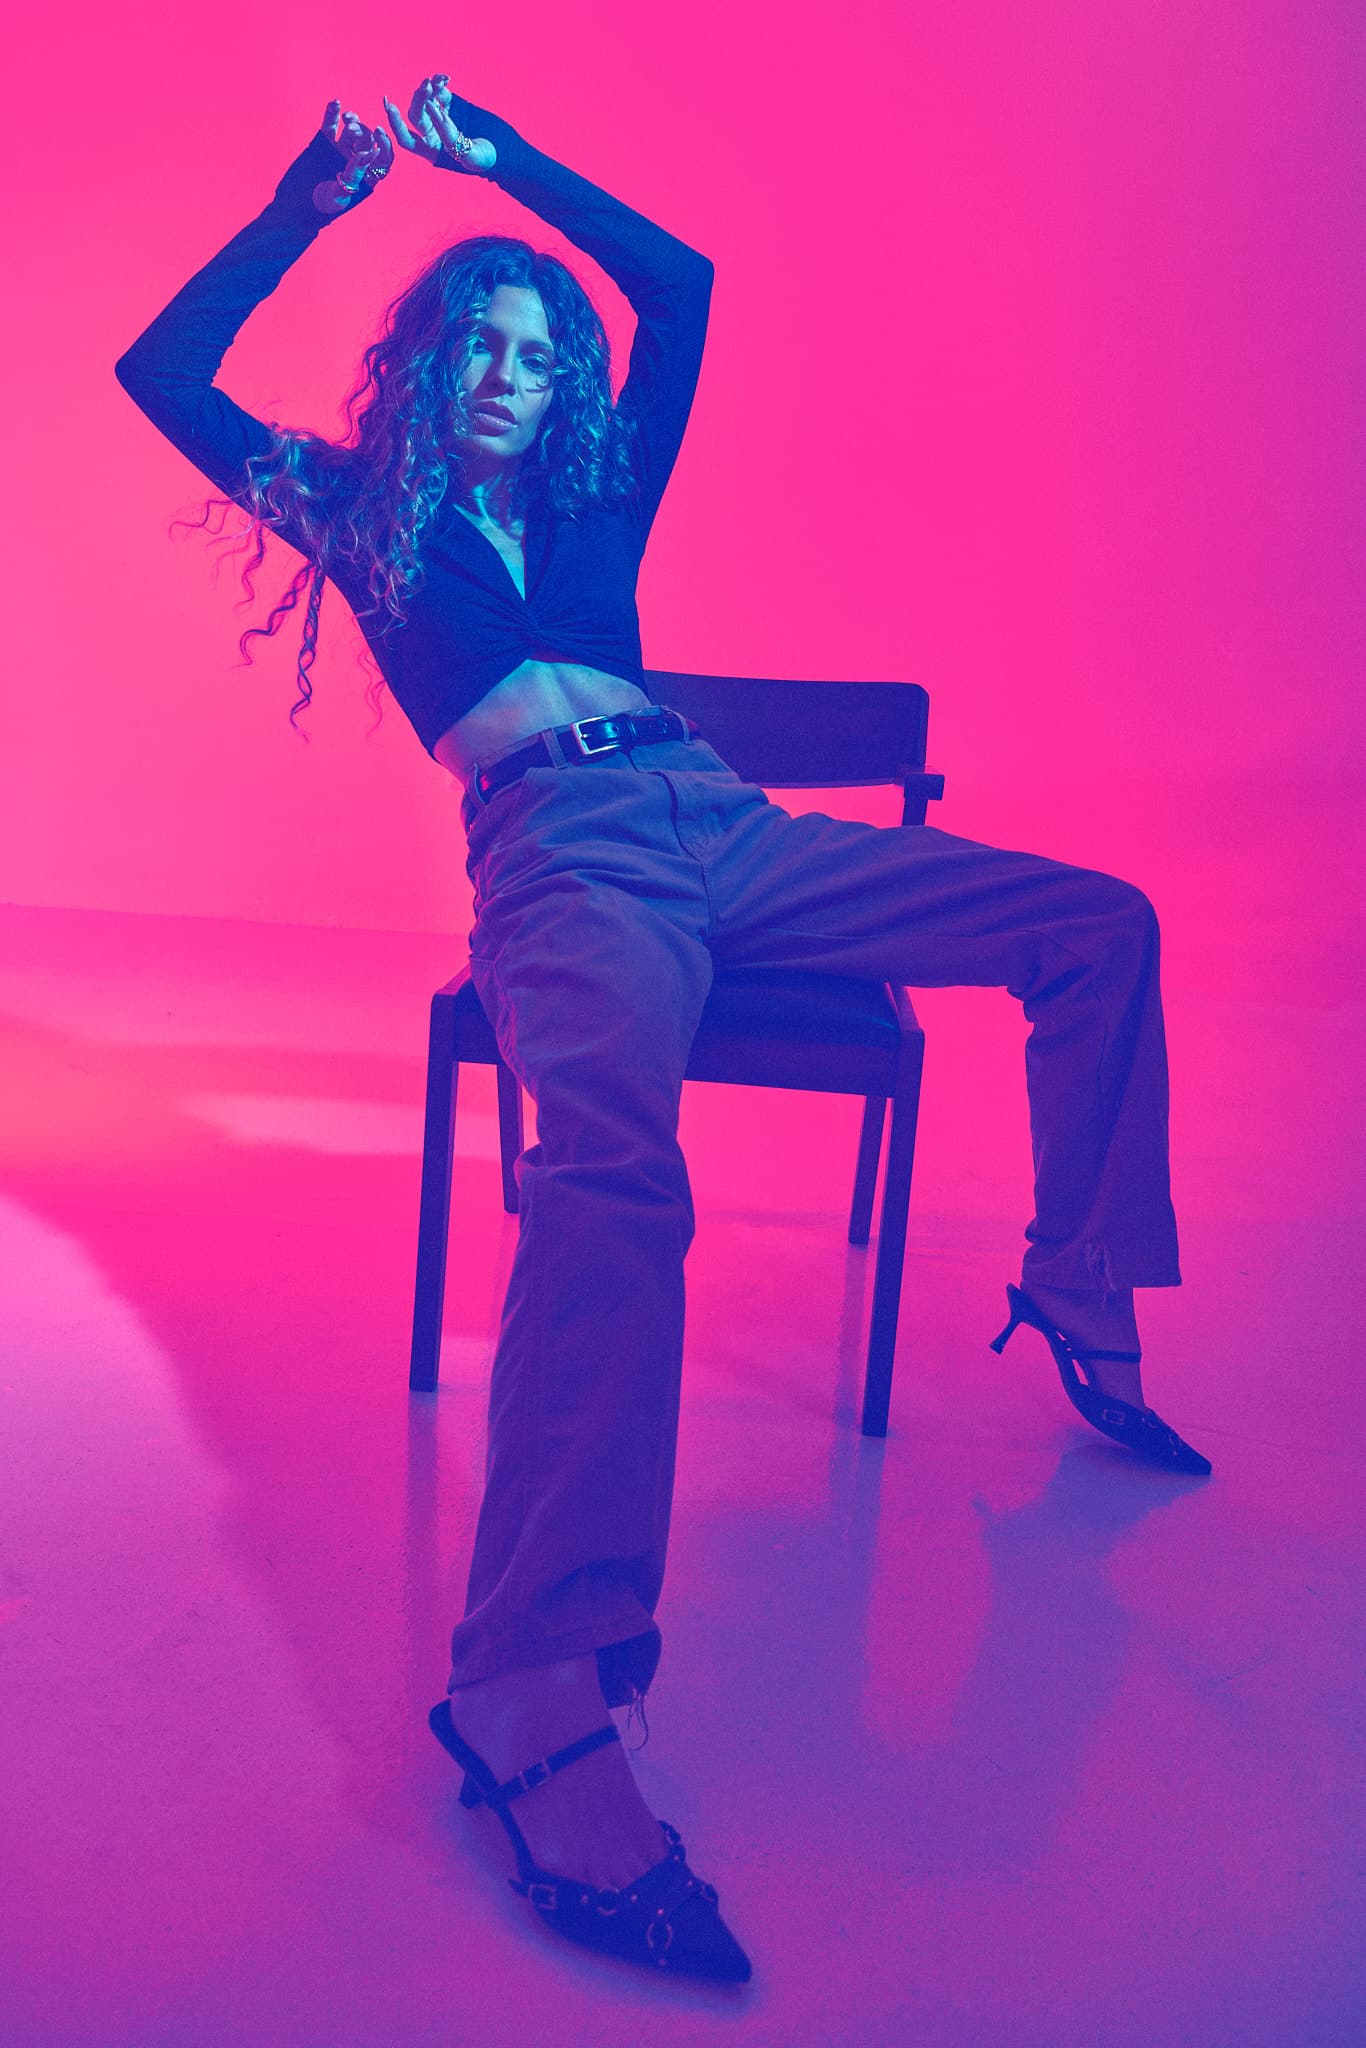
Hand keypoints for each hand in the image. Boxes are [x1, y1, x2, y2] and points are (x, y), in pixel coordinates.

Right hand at [312, 100, 394, 214]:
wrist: (299, 203)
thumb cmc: (324, 205)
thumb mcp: (342, 192)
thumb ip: (355, 173)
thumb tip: (372, 152)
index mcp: (368, 176)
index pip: (384, 159)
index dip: (385, 145)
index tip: (379, 132)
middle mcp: (358, 161)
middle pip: (368, 141)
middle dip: (362, 132)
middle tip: (352, 127)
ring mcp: (342, 150)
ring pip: (352, 131)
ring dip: (352, 121)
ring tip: (346, 117)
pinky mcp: (325, 142)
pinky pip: (331, 125)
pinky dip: (332, 113)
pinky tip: (335, 102)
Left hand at [383, 74, 496, 172]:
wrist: (505, 150)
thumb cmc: (488, 160)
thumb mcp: (470, 156)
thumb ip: (452, 137)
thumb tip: (434, 110)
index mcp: (432, 151)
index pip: (407, 139)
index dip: (396, 125)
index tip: (391, 108)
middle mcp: (432, 134)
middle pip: (415, 116)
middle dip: (418, 101)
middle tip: (427, 89)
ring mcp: (441, 117)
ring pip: (425, 100)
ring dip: (427, 89)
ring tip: (435, 82)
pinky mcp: (452, 104)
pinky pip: (439, 91)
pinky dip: (439, 82)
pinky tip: (445, 78)